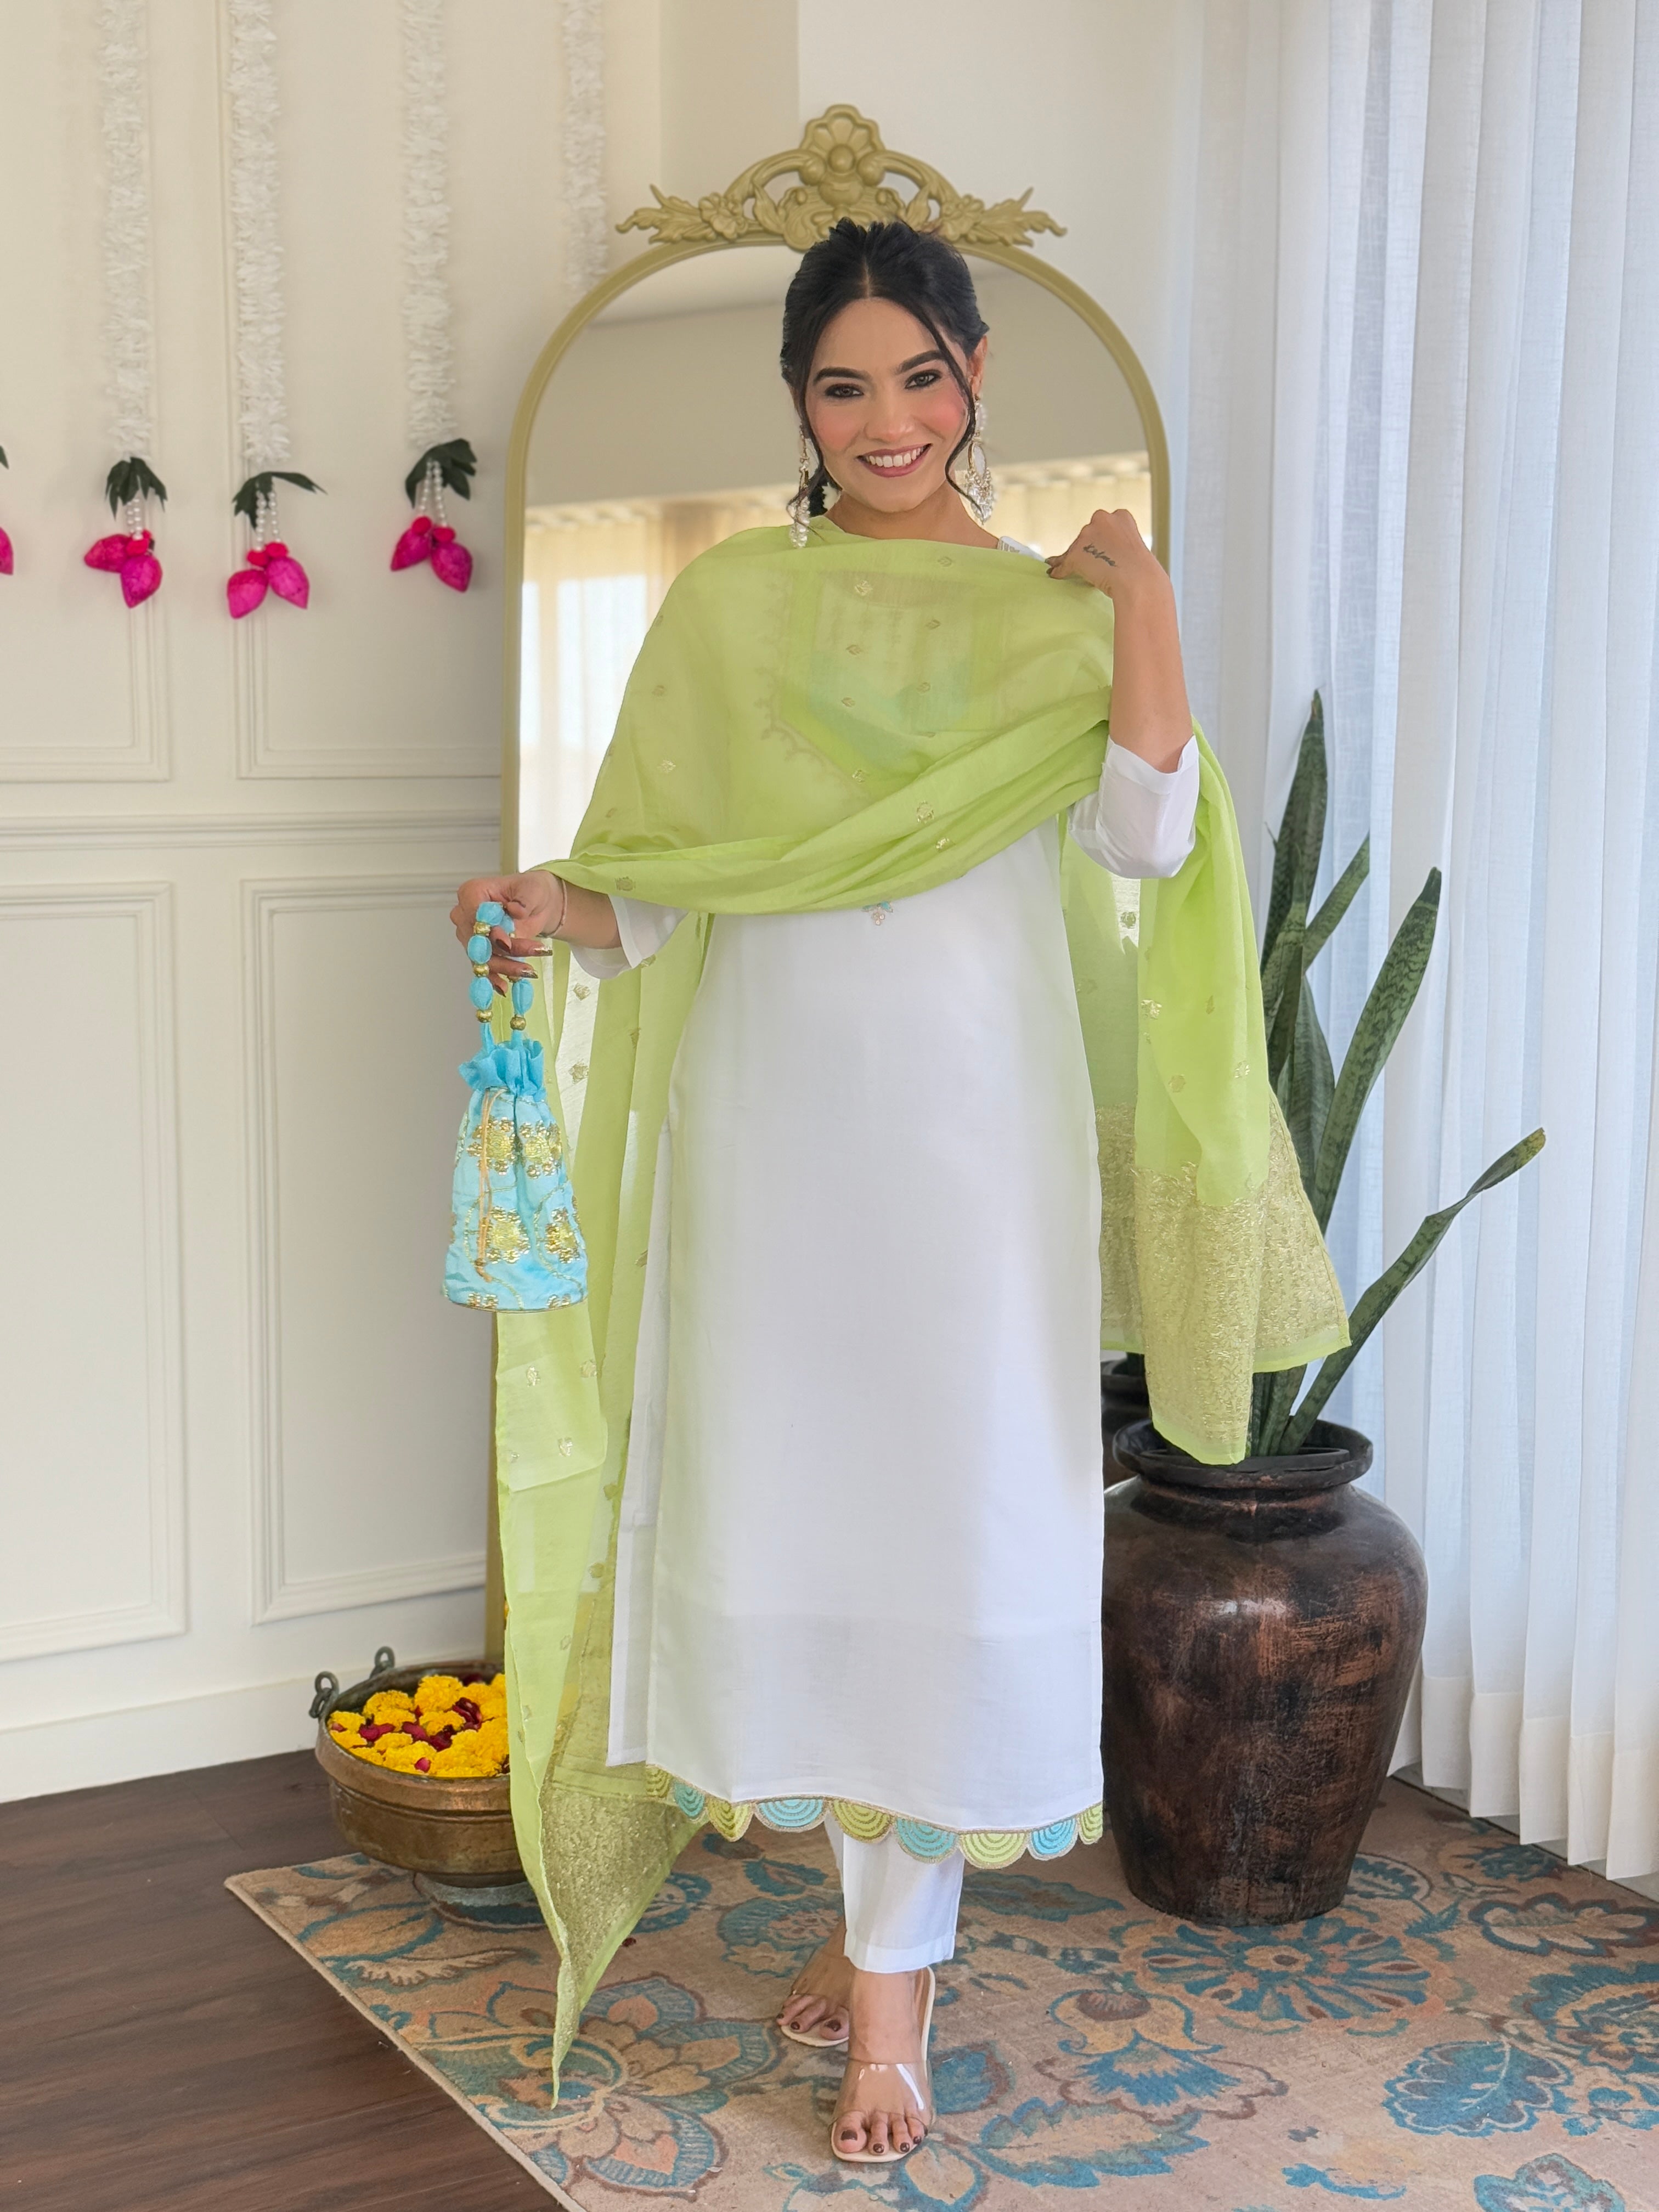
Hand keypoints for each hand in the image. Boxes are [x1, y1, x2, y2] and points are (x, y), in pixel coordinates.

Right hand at [450, 871, 563, 991]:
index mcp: (472, 893)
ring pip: (481, 957)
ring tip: (528, 971)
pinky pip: (483, 968)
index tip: (506, 943)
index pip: (475, 914)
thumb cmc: (531, 892)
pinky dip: (494, 978)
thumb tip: (515, 911)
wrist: (536, 906)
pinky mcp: (479, 951)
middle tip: (525, 963)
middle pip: (477, 940)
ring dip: (504, 967)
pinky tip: (505, 986)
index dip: (489, 931)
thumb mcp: (533, 890)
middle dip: (503, 953)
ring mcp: (469, 935)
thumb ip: (523, 901)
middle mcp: (464, 914)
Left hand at [1046, 508, 1166, 603]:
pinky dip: (1060, 570)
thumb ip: (1119, 544)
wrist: (1137, 581)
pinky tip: (1056, 575)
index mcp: (1121, 516)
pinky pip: (1064, 563)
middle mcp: (1102, 520)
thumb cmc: (1142, 571)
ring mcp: (1088, 535)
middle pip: (1087, 533)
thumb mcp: (1134, 548)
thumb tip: (1103, 554)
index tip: (1102, 549)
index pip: (1104, 525)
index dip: (1102, 539)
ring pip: (1075, 547)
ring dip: (1072, 557)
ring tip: (1068, 568)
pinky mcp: (1076, 553)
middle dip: (1087, 547)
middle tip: (1091, 562)